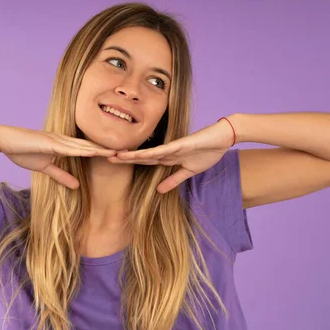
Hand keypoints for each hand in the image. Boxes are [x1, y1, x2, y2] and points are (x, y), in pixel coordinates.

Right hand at [0, 125, 116, 188]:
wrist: (4, 140)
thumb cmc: (22, 151)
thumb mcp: (45, 168)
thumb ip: (61, 175)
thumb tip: (76, 186)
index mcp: (64, 145)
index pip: (89, 149)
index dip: (104, 152)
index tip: (121, 156)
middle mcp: (65, 140)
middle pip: (91, 146)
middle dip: (110, 149)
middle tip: (130, 151)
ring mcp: (58, 140)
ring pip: (84, 145)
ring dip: (101, 149)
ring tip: (118, 152)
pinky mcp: (50, 142)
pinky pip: (70, 147)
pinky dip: (83, 150)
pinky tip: (94, 152)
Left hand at [107, 119, 233, 192]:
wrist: (223, 138)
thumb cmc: (207, 152)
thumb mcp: (188, 172)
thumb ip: (173, 180)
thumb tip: (159, 190)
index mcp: (168, 157)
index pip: (145, 161)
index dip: (130, 163)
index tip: (115, 163)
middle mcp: (167, 151)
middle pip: (142, 156)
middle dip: (125, 158)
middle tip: (107, 158)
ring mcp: (173, 147)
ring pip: (149, 152)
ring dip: (134, 155)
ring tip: (117, 156)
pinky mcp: (182, 144)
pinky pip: (165, 150)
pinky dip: (153, 153)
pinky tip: (141, 154)